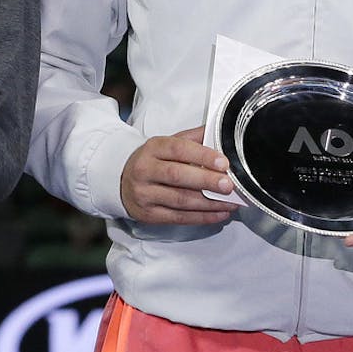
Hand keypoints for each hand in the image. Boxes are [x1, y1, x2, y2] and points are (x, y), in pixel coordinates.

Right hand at [118, 126, 235, 224]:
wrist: (121, 181)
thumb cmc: (153, 162)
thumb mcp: (167, 144)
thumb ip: (194, 138)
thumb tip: (221, 134)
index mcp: (153, 148)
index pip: (178, 149)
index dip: (202, 156)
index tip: (223, 162)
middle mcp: (145, 170)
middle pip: (178, 176)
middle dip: (206, 181)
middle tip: (228, 184)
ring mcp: (145, 194)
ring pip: (180, 200)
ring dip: (209, 203)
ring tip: (230, 202)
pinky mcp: (149, 214)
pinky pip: (179, 218)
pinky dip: (202, 217)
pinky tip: (219, 213)